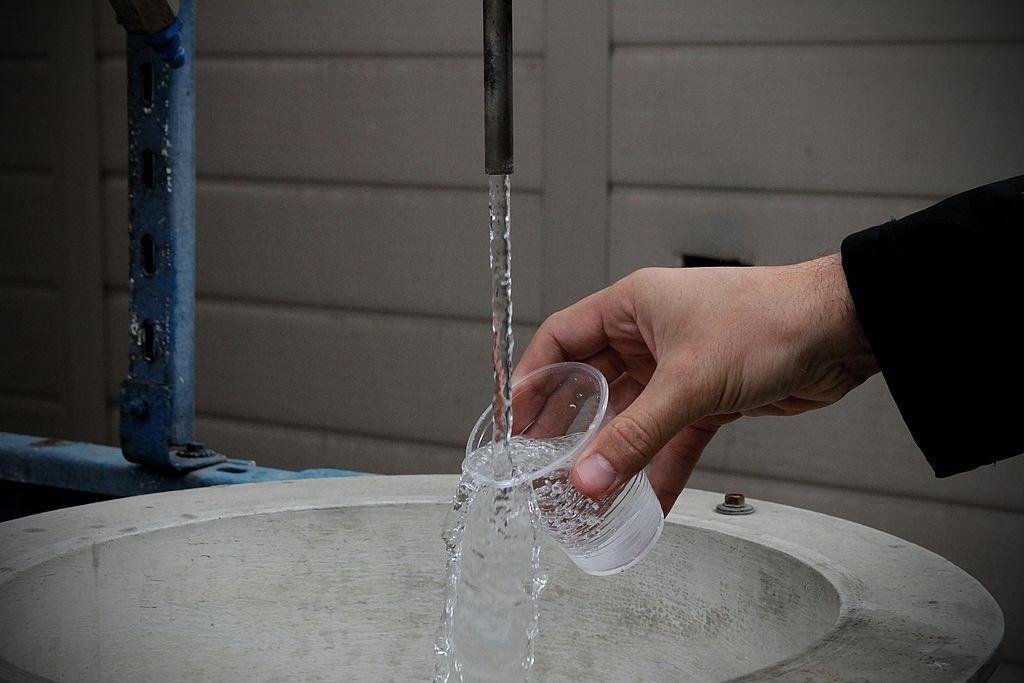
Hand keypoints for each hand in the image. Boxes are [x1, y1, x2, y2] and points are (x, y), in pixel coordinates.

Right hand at [513, 255, 877, 514]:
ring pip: (631, 416)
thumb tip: (586, 479)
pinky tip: (645, 503)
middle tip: (543, 468)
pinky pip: (671, 437)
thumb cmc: (769, 322)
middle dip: (569, 427)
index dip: (533, 379)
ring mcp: (679, 367)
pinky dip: (659, 467)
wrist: (844, 329)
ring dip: (614, 455)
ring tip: (587, 495)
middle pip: (592, 384)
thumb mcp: (689, 383)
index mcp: (632, 307)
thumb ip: (635, 436)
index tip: (514, 422)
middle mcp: (650, 334)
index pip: (561, 340)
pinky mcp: (709, 397)